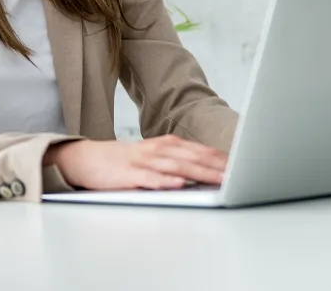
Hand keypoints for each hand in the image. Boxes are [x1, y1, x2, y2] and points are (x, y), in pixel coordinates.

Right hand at [43, 135, 227, 190]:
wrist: (86, 158)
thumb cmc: (123, 161)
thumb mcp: (153, 157)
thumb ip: (177, 162)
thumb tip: (208, 171)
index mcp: (165, 145)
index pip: (199, 151)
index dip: (221, 159)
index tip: (244, 166)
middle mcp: (157, 149)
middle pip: (192, 157)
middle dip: (217, 166)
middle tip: (240, 173)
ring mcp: (142, 161)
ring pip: (175, 167)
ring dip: (199, 173)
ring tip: (219, 179)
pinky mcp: (127, 174)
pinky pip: (149, 178)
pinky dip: (164, 181)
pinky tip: (178, 185)